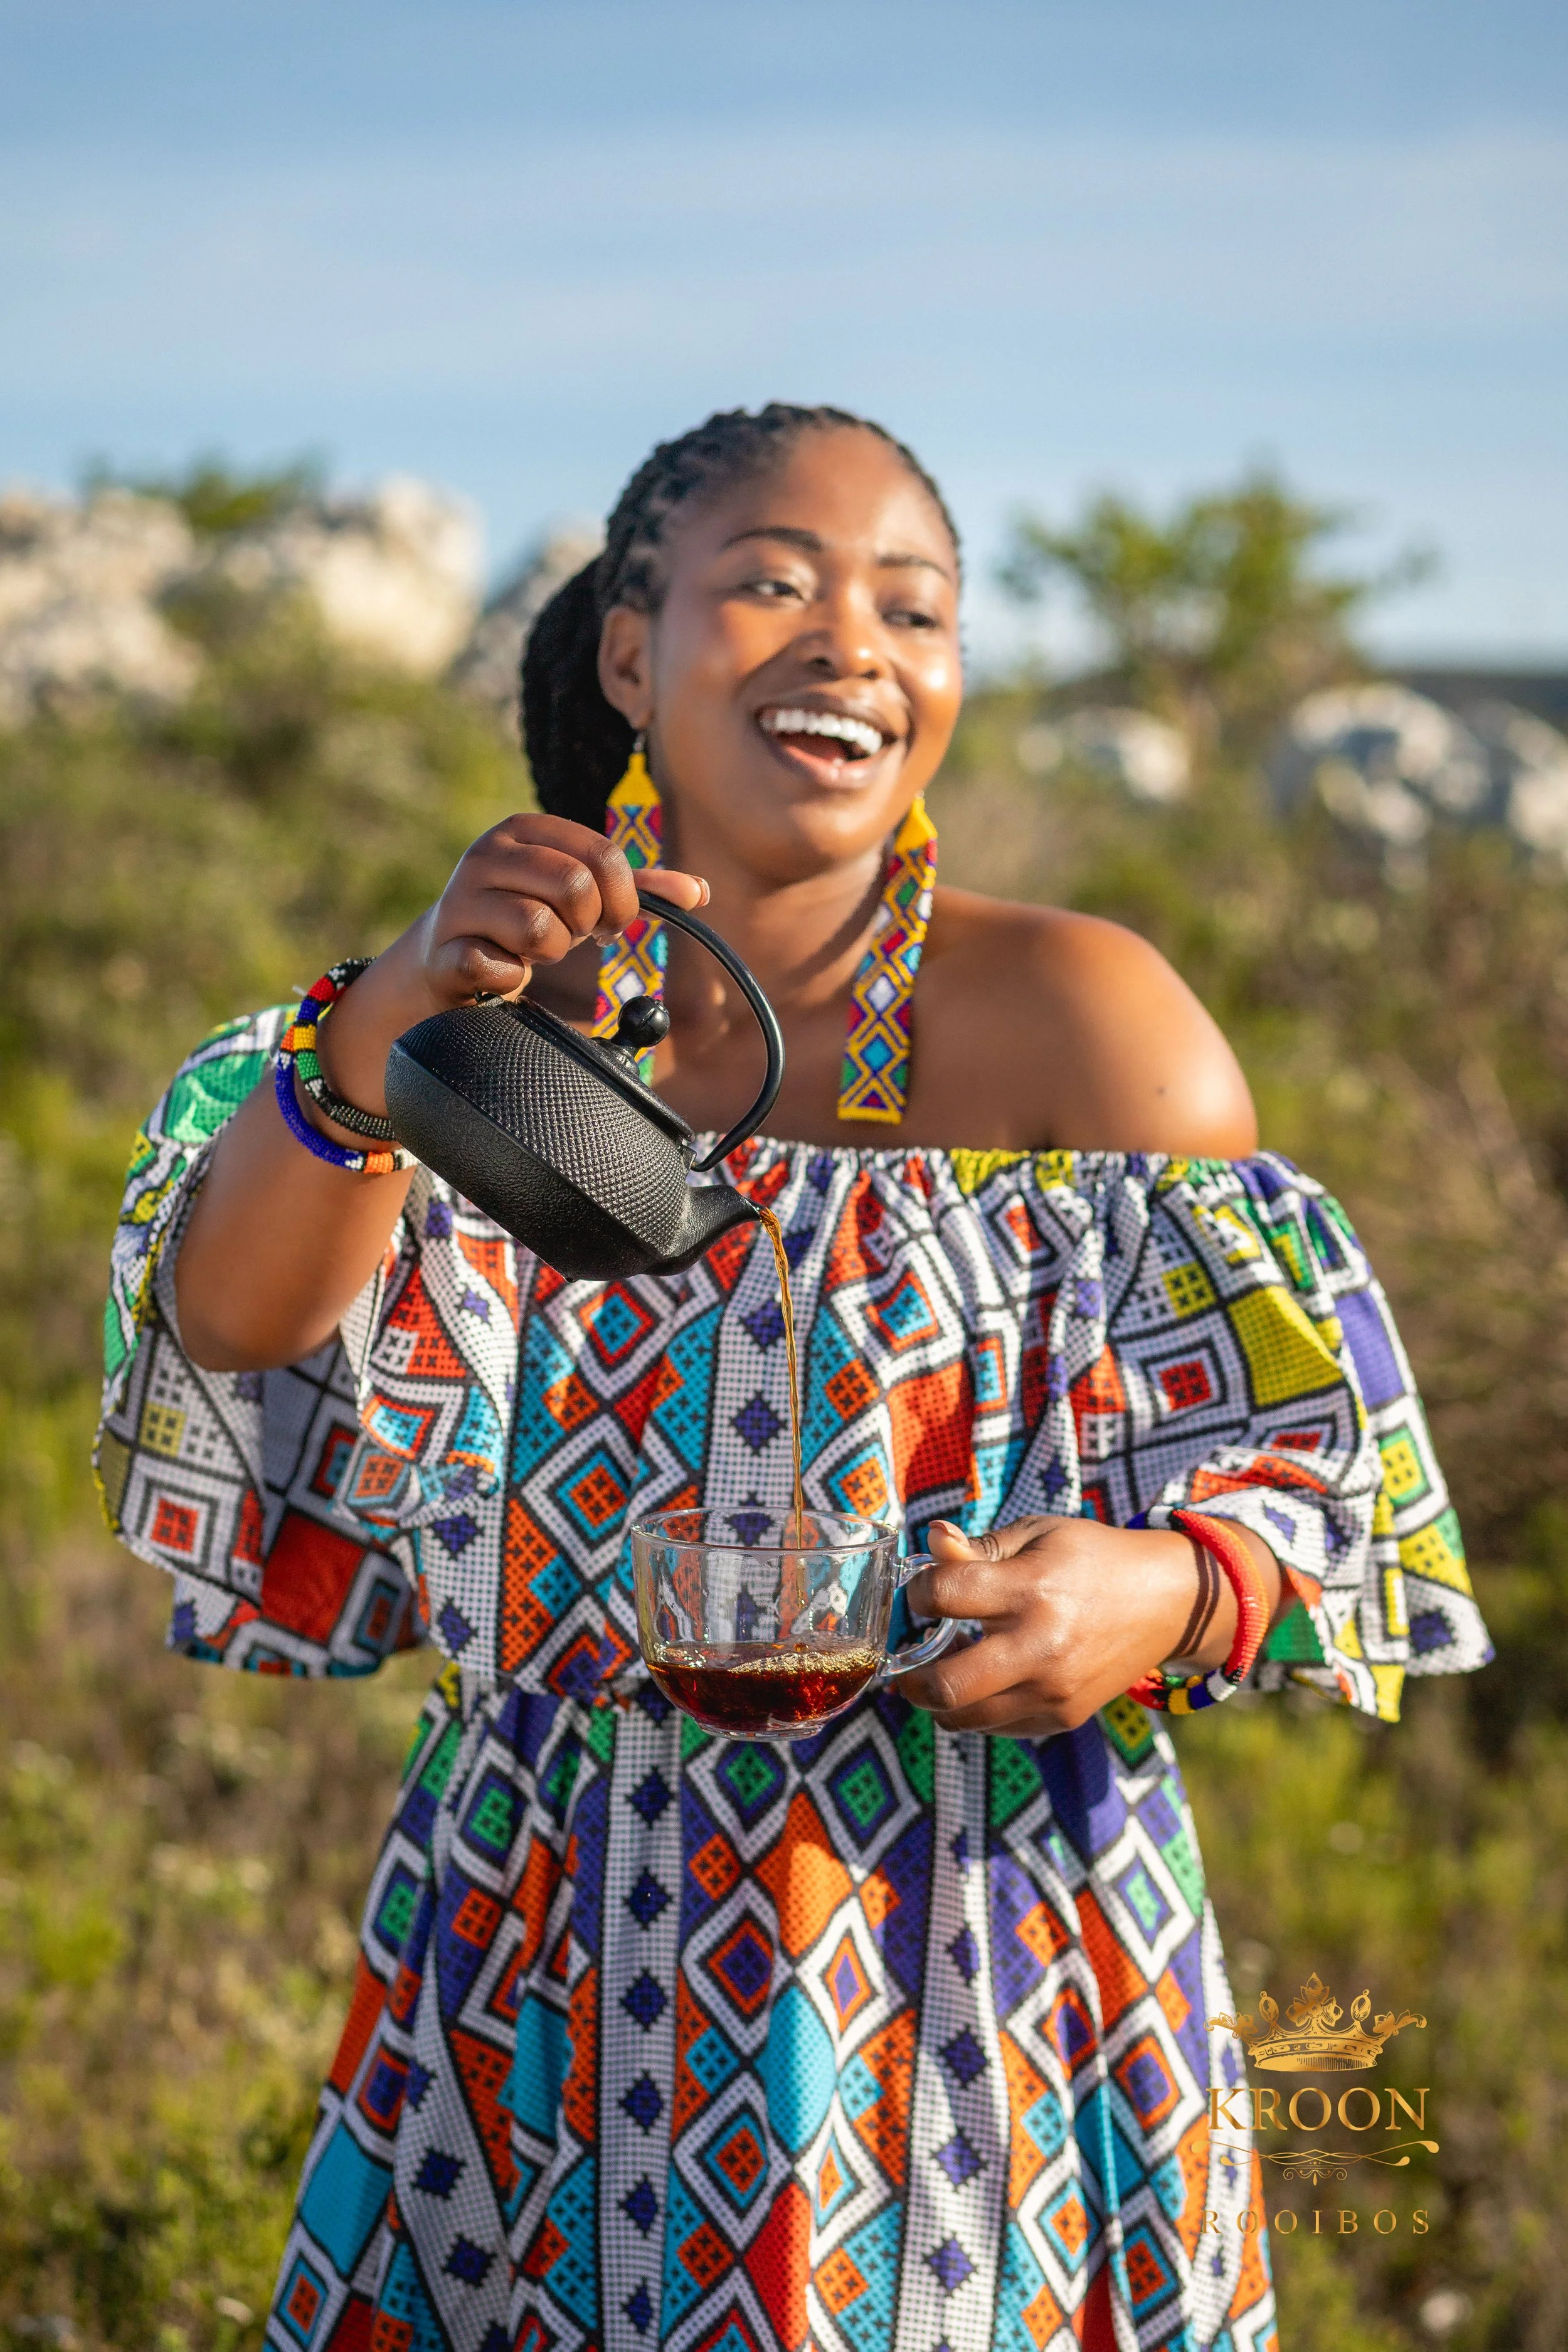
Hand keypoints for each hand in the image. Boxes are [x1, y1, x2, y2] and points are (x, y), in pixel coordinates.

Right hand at [310, 814, 707, 1123]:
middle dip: (585, 925)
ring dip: (549, 953)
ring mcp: (459, 900)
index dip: (623, 899)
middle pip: (575, 888)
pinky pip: (498, 967)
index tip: (611, 921)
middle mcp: (487, 853)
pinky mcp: (442, 950)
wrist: (447, 957)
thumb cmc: (525, 916)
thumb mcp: (579, 893)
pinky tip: (500, 970)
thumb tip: (699, 891)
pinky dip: (511, 979)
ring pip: (538, 929)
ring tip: (531, 951)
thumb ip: (638, 888)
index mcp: (525, 829)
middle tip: (570, 935)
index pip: (603, 857)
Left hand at [900, 1514, 1280, 1738]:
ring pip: (966, 1719)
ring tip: (938, 1676)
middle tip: (903, 1665)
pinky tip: (982, 1683)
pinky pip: (999, 1727)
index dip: (918, 1593)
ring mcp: (1054, 1689)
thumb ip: (979, 1547)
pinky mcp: (1064, 1716)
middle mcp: (1041, 1646)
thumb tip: (931, 1542)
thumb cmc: (1092, 1558)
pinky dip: (978, 1710)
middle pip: (947, 1686)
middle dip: (910, 1678)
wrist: (1165, 1601)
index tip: (922, 1593)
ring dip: (938, 1701)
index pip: (945, 1596)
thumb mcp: (1038, 1534)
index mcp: (1031, 1589)